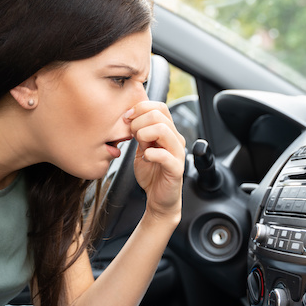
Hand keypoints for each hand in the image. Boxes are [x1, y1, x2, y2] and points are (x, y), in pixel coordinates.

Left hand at [125, 101, 185, 221]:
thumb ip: (139, 133)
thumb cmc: (151, 173)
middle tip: (131, 134)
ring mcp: (178, 153)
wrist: (158, 198)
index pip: (160, 107)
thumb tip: (130, 117)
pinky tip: (146, 158)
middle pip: (159, 115)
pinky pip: (164, 155)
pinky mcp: (176, 169)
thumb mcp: (142, 148)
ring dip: (144, 134)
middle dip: (139, 122)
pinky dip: (150, 154)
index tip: (127, 117)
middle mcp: (176, 139)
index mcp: (168, 132)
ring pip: (163, 130)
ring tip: (140, 146)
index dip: (141, 107)